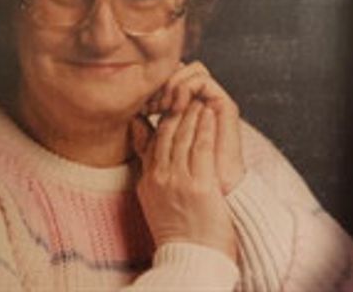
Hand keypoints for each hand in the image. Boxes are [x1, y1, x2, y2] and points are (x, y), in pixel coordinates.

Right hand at [132, 103, 236, 260]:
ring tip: (200, 100)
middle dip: (178, 110)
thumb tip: (143, 136)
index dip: (165, 118)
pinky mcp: (199, 184)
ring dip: (192, 114)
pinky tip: (209, 114)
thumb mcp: (151, 195)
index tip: (174, 105)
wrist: (191, 258)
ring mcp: (178, 179)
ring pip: (184, 136)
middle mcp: (160, 176)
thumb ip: (147, 163)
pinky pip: (201, 147)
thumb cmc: (175, 228)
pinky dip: (205, 127)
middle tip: (187, 95)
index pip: (155, 138)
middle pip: (168, 132)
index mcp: (149, 178)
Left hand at [144, 61, 244, 194]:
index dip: (152, 91)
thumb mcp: (161, 159)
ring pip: (190, 70)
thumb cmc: (189, 182)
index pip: (168, 84)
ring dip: (171, 84)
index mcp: (186, 112)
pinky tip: (174, 104)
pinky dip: (185, 86)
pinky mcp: (225, 104)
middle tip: (148, 105)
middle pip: (178, 73)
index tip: (139, 107)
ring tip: (160, 105)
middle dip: (159, 87)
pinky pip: (203, 80)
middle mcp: (200, 102)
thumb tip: (133, 119)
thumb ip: (148, 141)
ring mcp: (213, 102)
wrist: (217, 196)